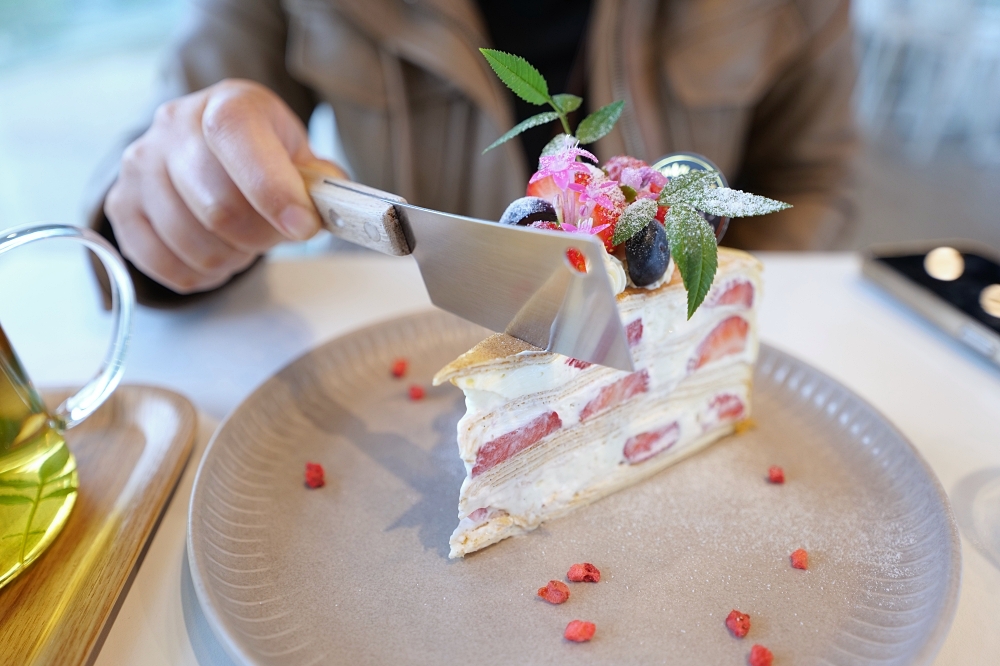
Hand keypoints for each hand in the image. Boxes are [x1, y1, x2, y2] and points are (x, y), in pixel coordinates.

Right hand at [105, 79, 346, 293]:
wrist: (207, 147)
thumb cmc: (262, 154)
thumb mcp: (298, 155)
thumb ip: (319, 183)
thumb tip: (327, 211)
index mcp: (227, 104)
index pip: (236, 136)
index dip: (272, 190)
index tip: (303, 227)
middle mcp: (173, 126)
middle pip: (217, 205)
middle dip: (260, 237)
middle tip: (277, 235)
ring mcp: (139, 165)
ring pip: (191, 240)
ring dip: (231, 257)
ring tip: (246, 242)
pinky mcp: (121, 205)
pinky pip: (160, 262)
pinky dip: (200, 273)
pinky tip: (218, 256)